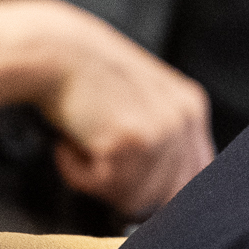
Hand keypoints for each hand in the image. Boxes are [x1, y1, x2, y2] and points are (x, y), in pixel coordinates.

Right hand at [36, 8, 214, 218]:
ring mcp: (160, 130)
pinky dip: (75, 171)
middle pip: (166, 196)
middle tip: (97, 160)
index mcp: (191, 109)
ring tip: (82, 140)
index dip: (162, 194)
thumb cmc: (84, 77)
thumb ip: (162, 140)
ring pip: (133, 199)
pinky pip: (100, 185)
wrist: (52, 49)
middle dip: (127, 190)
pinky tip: (69, 141)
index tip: (131, 190)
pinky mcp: (130, 140)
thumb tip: (165, 197)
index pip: (195, 176)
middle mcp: (183, 120)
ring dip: (97, 180)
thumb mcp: (141, 100)